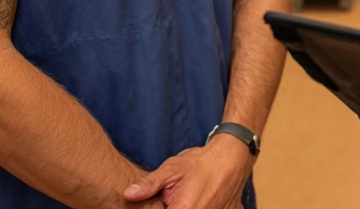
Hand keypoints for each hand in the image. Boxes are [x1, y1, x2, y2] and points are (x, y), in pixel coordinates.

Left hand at [122, 134, 252, 208]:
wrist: (232, 156)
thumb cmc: (200, 163)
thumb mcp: (171, 169)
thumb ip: (149, 185)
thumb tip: (127, 194)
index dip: (160, 207)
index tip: (164, 201)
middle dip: (175, 205)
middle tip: (177, 196)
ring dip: (191, 206)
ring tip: (192, 195)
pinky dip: (209, 206)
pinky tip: (206, 198)